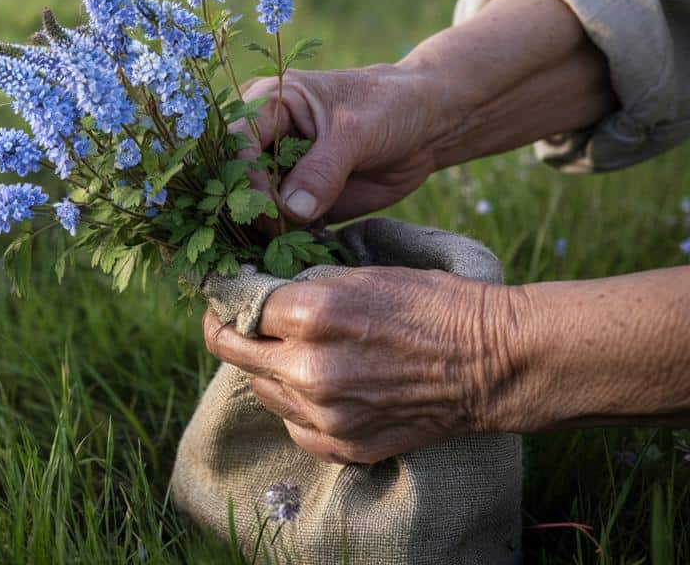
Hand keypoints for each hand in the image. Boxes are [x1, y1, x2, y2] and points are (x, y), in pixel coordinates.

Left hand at [202, 266, 514, 463]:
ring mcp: (325, 413)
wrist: (493, 361)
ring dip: (267, 368)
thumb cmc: (433, 306)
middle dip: (229, 331)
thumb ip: (302, 288)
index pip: (239, 307)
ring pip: (261, 389)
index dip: (229, 296)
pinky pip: (293, 424)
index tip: (227, 294)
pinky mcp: (342, 445)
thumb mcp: (362, 274)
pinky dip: (296, 405)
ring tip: (291, 351)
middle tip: (234, 321)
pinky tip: (319, 386)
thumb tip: (258, 292)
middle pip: (234, 352)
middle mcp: (309, 368)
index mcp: (312, 315)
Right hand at [234, 0, 615, 226]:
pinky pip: (281, 226)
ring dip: (267, 230)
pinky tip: (300, 249)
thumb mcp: (357, 131)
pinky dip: (287, 241)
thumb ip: (322, 169)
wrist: (427, 126)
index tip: (269, 203)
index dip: (244, 174)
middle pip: (236, 178)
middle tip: (276, 230)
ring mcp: (280, 172)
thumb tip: (290, 210)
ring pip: (255, 207)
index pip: (236, 141)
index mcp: (268, 104)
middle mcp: (265, 139)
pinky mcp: (299, 201)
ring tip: (289, 244)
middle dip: (249, 208)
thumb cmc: (390, 107)